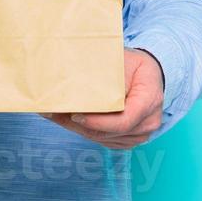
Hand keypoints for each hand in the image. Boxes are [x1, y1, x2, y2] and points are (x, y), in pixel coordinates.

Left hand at [41, 49, 165, 149]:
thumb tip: (75, 83)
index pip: (123, 120)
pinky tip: (67, 119)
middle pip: (108, 132)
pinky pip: (103, 139)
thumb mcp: (122, 61)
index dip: (97, 121)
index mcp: (149, 100)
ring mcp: (140, 133)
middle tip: (52, 112)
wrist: (149, 74)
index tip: (75, 114)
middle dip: (78, 124)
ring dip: (77, 128)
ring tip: (54, 113)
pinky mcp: (128, 139)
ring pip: (102, 138)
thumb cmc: (134, 65)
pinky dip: (84, 130)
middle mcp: (148, 121)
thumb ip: (104, 75)